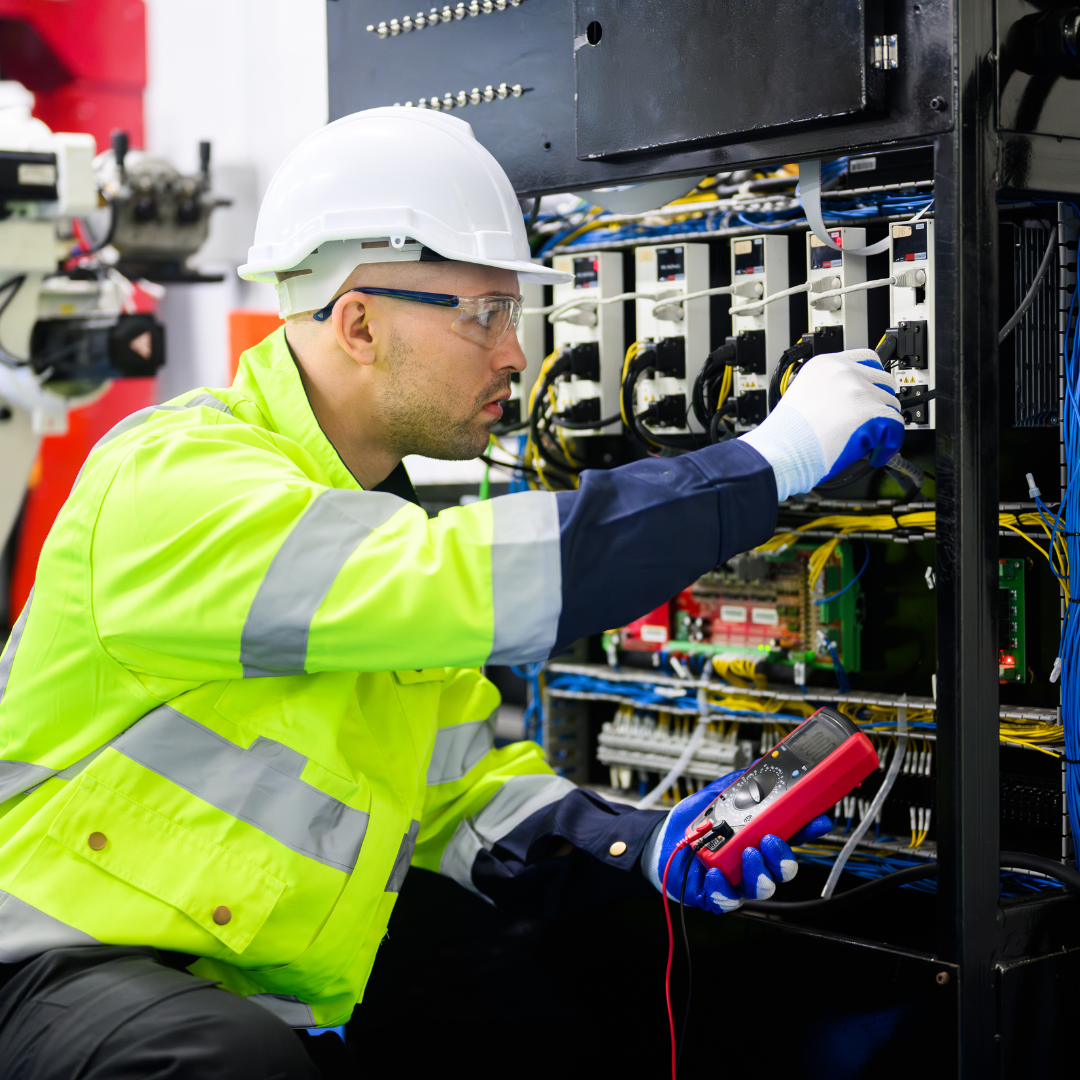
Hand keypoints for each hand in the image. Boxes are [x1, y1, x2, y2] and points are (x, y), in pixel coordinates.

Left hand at [642, 771, 832, 911]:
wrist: (663, 840)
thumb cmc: (694, 822)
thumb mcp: (718, 795)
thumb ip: (740, 784)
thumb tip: (761, 768)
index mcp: (760, 837)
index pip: (792, 836)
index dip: (809, 829)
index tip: (818, 820)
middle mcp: (753, 861)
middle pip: (784, 869)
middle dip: (784, 857)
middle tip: (771, 840)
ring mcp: (737, 880)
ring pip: (763, 887)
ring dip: (760, 872)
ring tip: (747, 852)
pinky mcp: (717, 894)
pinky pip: (728, 900)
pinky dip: (724, 888)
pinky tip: (716, 873)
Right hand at [740, 349, 904, 500]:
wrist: (779, 452)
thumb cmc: (785, 434)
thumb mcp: (803, 394)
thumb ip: (830, 389)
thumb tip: (852, 402)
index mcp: (825, 364)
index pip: (867, 358)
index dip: (873, 379)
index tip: (872, 393)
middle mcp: (843, 372)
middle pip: (884, 381)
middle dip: (879, 404)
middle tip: (867, 423)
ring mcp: (857, 390)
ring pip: (891, 405)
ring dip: (881, 425)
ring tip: (861, 440)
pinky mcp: (869, 411)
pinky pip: (895, 426)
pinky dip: (889, 443)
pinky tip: (872, 452)